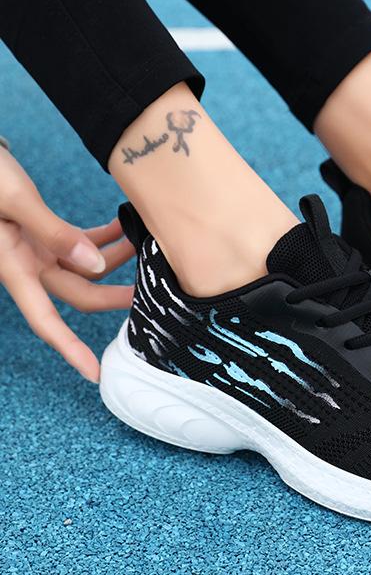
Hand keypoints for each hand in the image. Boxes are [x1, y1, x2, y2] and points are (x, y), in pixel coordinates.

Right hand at [0, 145, 134, 381]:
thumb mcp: (15, 200)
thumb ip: (54, 232)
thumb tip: (96, 265)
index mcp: (13, 267)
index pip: (46, 321)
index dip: (70, 349)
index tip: (94, 374)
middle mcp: (27, 264)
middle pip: (80, 293)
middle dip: (116, 294)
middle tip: (153, 288)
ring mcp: (36, 249)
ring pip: (85, 268)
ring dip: (115, 259)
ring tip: (145, 242)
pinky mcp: (42, 232)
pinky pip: (78, 244)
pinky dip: (102, 238)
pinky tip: (123, 224)